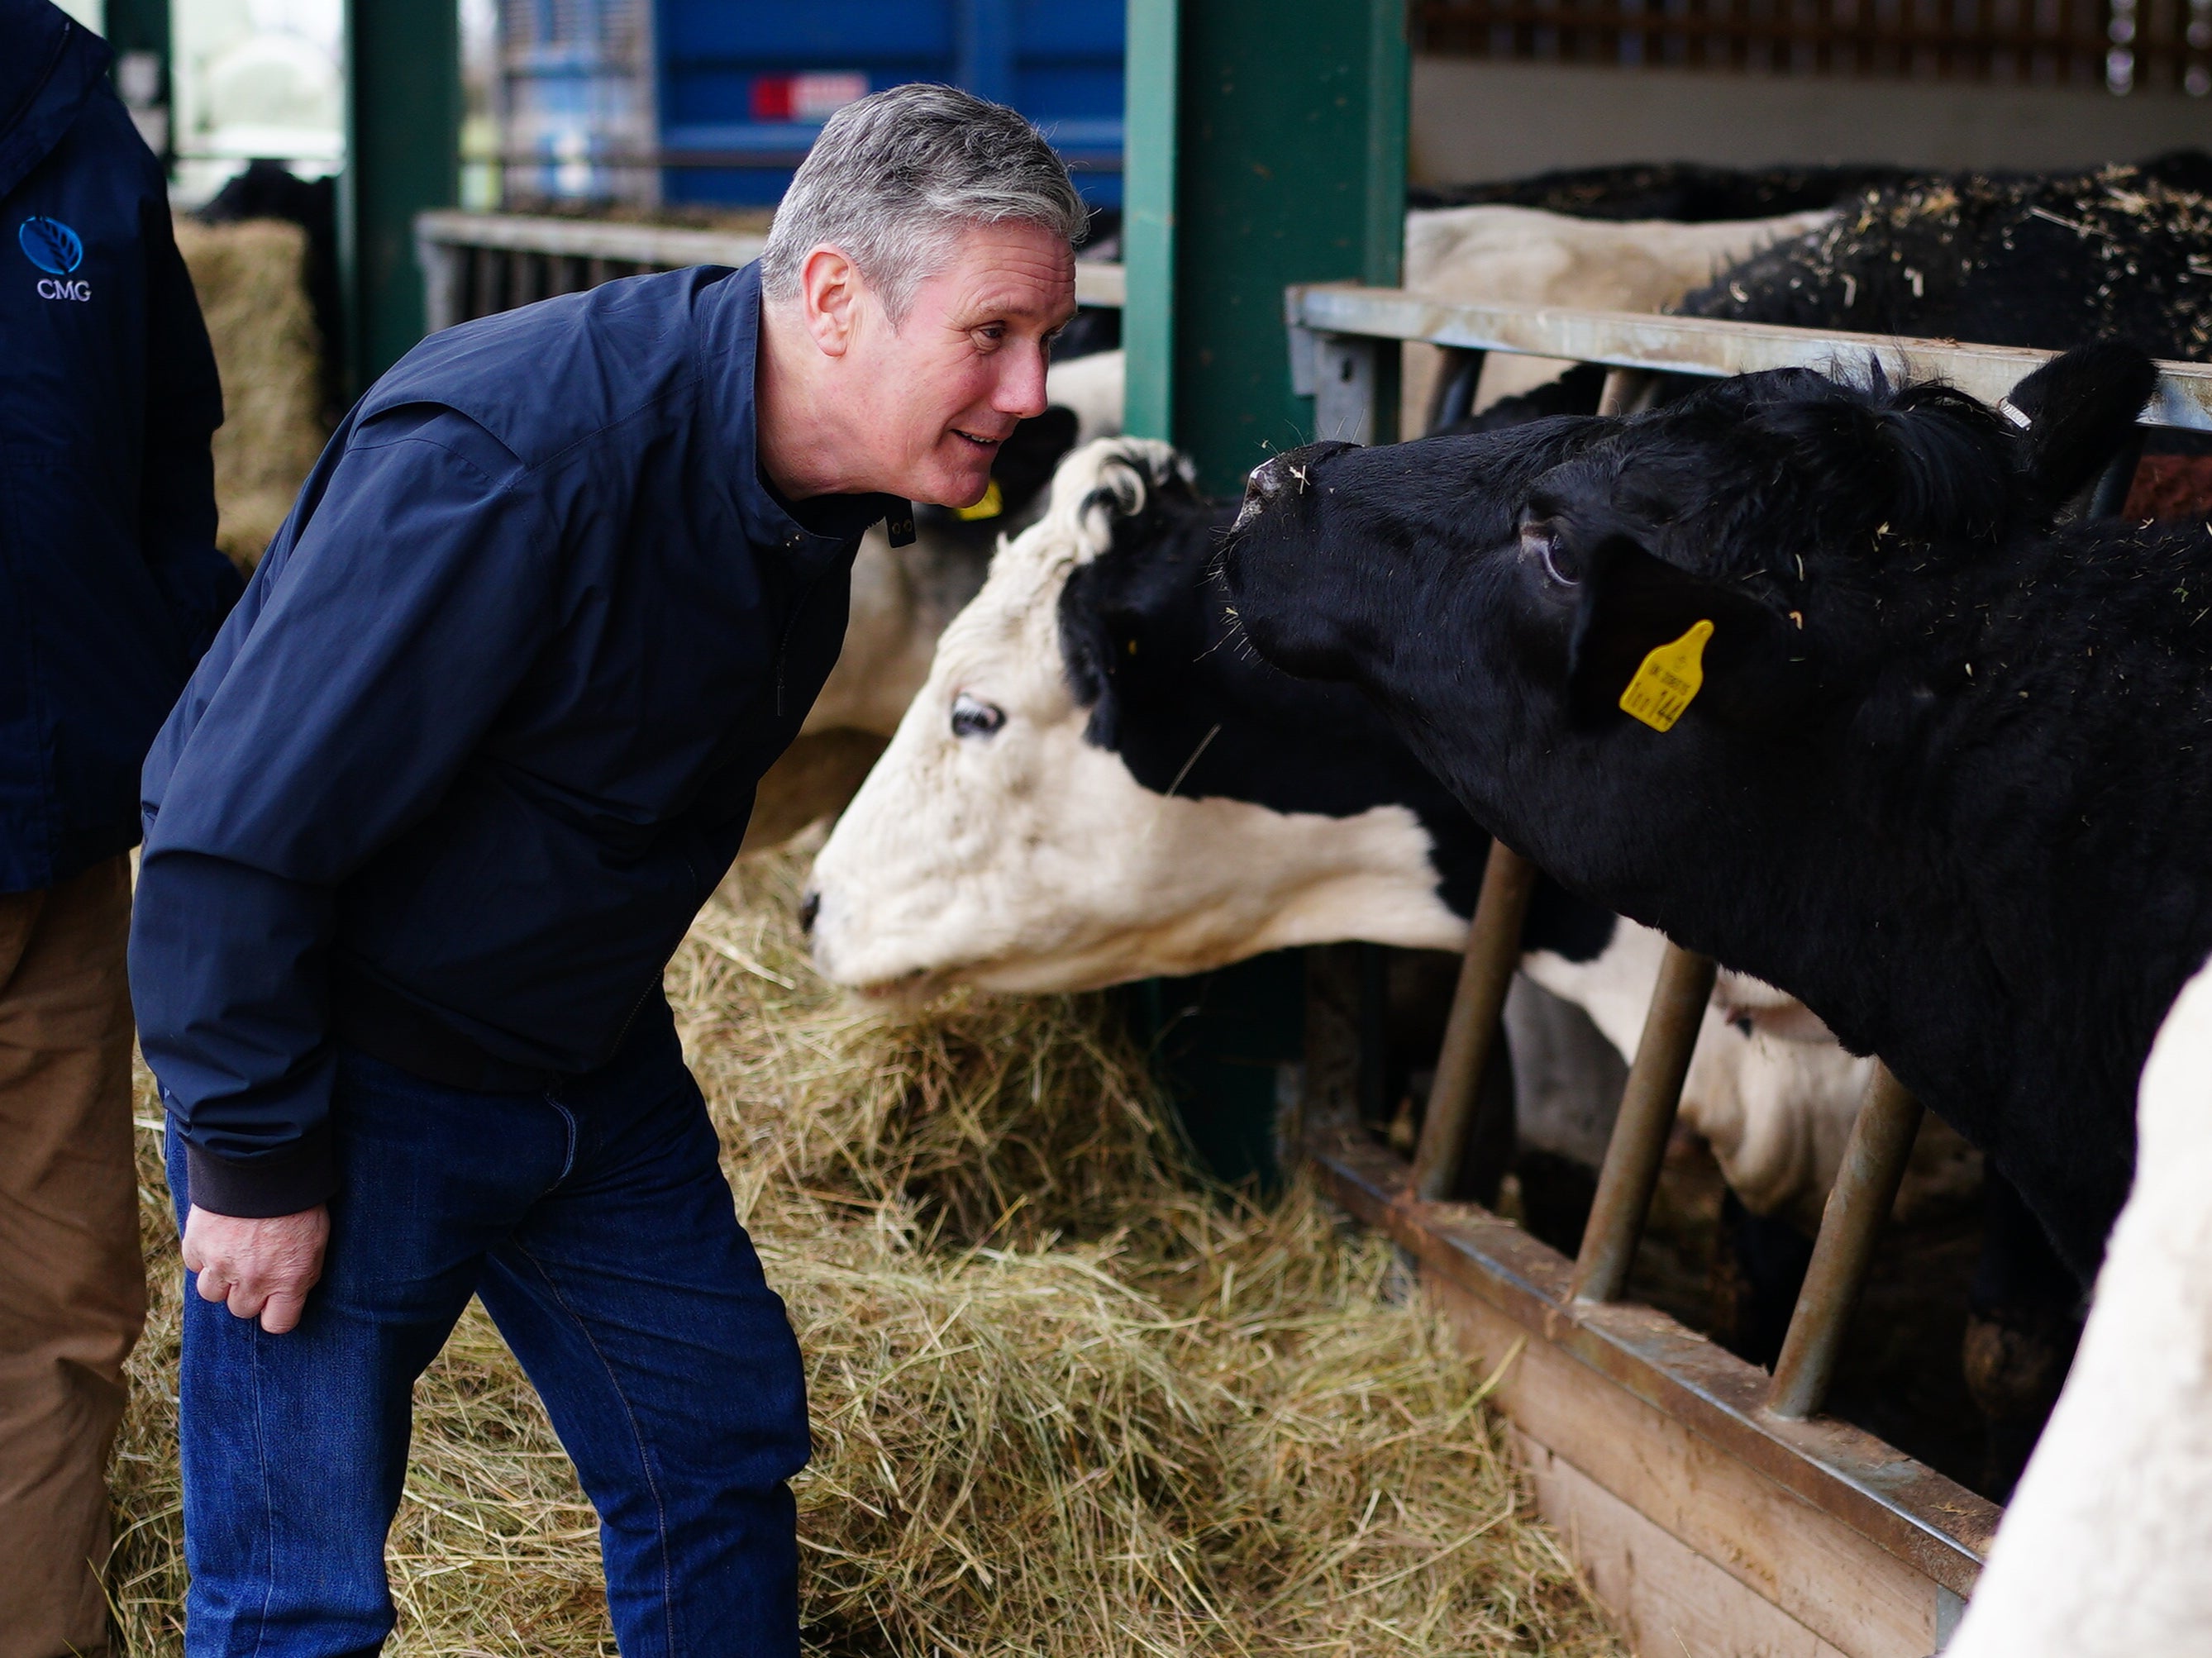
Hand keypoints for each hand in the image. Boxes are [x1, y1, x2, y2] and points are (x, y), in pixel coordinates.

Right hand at [182, 1204, 330, 1333]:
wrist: (265, 1163)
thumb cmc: (300, 1199)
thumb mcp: (317, 1239)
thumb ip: (301, 1273)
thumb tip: (287, 1292)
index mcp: (289, 1279)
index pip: (277, 1324)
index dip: (275, 1313)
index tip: (274, 1302)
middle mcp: (253, 1279)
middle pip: (241, 1309)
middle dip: (248, 1293)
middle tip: (255, 1268)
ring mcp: (221, 1265)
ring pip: (212, 1293)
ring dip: (222, 1278)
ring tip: (234, 1253)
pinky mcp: (197, 1246)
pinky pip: (196, 1266)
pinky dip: (204, 1255)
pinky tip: (219, 1236)